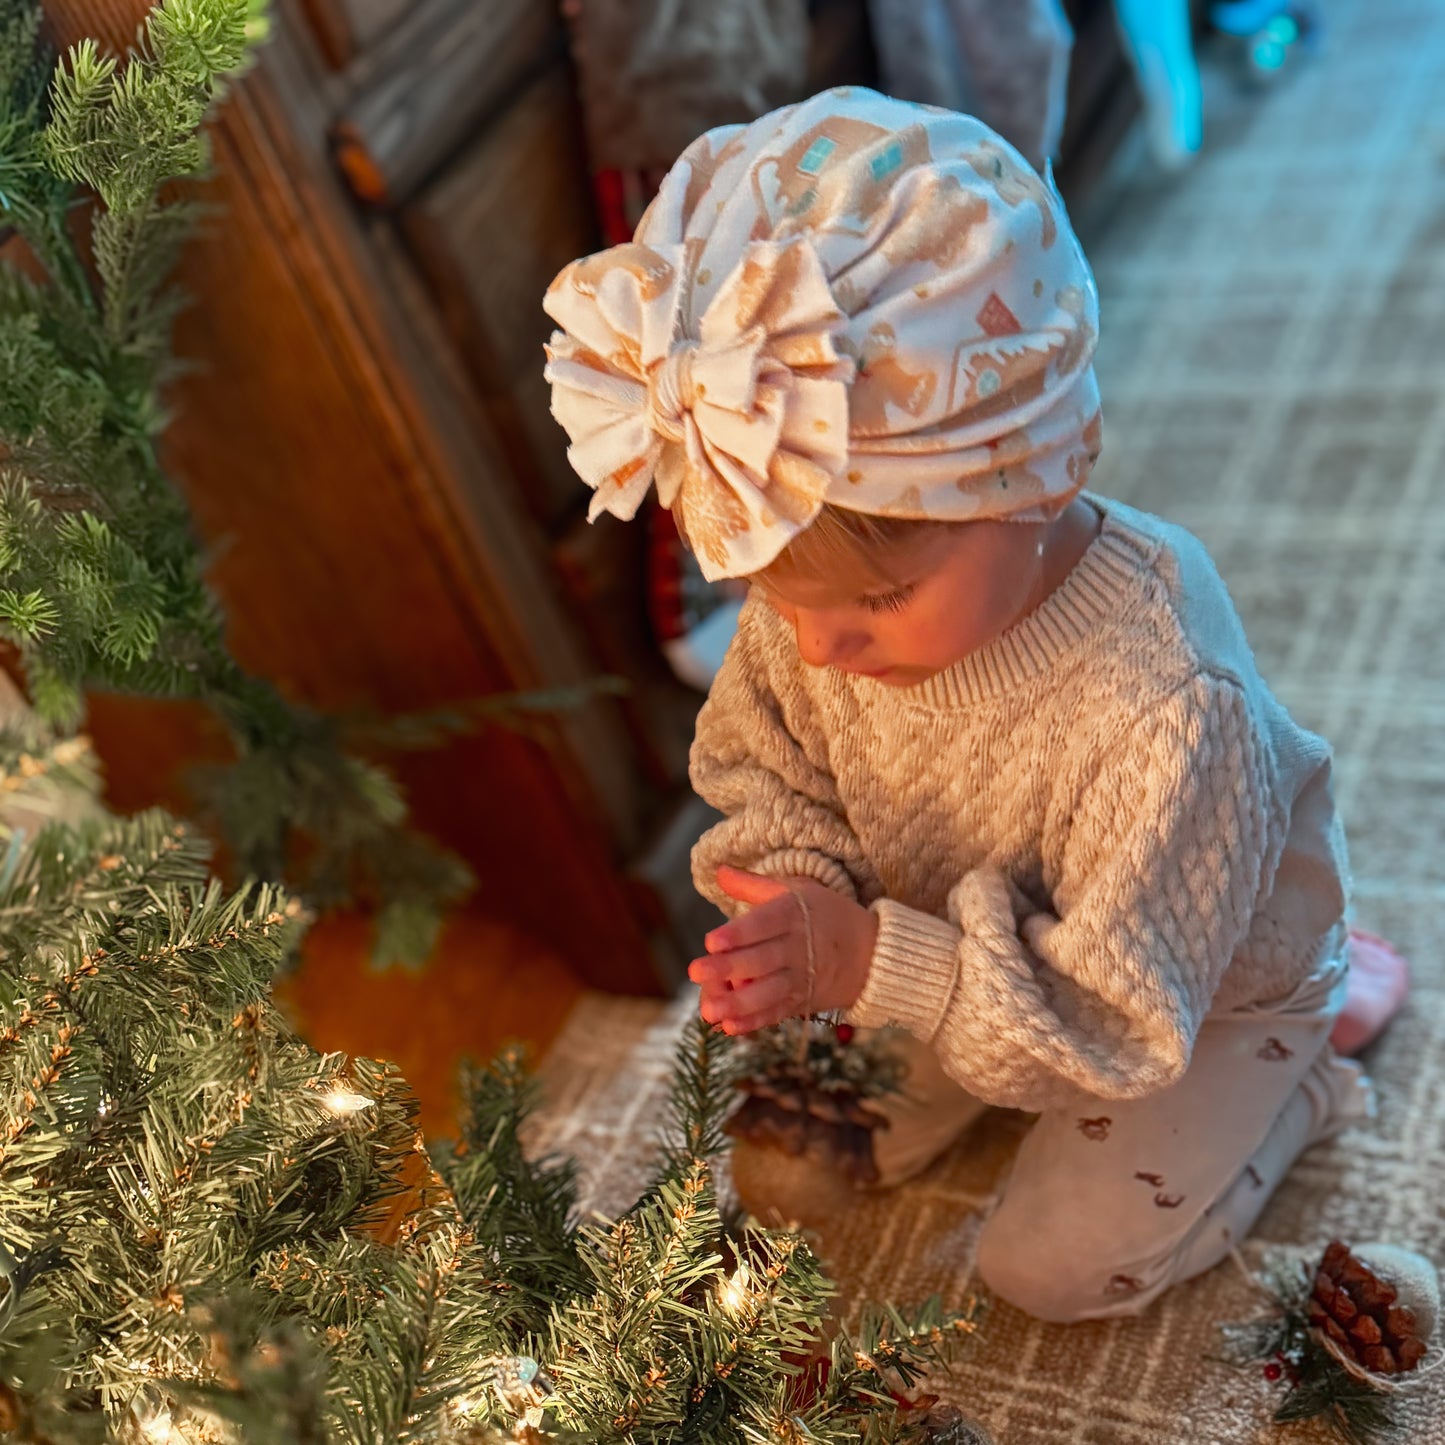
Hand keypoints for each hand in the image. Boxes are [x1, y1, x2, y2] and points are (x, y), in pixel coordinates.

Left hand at [687, 865, 877, 1034]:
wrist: (871, 951)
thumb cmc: (824, 914)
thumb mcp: (795, 890)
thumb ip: (753, 885)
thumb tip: (718, 870)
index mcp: (794, 914)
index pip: (764, 924)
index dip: (738, 933)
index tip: (712, 941)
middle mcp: (798, 947)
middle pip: (761, 959)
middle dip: (728, 968)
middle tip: (696, 972)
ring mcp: (802, 977)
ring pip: (768, 992)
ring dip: (737, 1003)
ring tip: (708, 1010)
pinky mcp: (804, 1001)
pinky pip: (777, 1013)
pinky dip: (755, 1021)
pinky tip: (729, 1027)